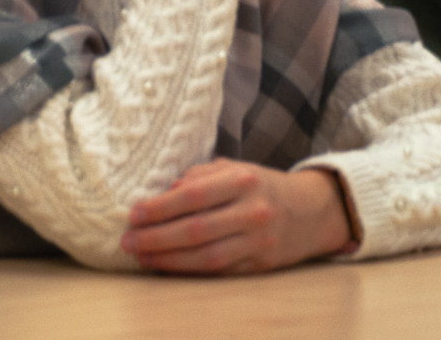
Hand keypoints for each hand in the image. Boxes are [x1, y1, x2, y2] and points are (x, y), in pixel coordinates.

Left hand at [122, 162, 352, 273]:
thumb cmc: (261, 185)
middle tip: (128, 241)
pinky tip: (168, 266)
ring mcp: (258, 242)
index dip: (159, 207)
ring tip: (142, 257)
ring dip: (169, 259)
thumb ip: (199, 177)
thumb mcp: (234, 169)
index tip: (133, 214)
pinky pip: (220, 271)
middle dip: (156, 238)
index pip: (192, 196)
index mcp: (242, 180)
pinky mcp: (260, 265)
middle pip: (195, 230)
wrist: (312, 211)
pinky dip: (190, 271)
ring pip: (206, 257)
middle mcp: (252, 212)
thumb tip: (163, 192)